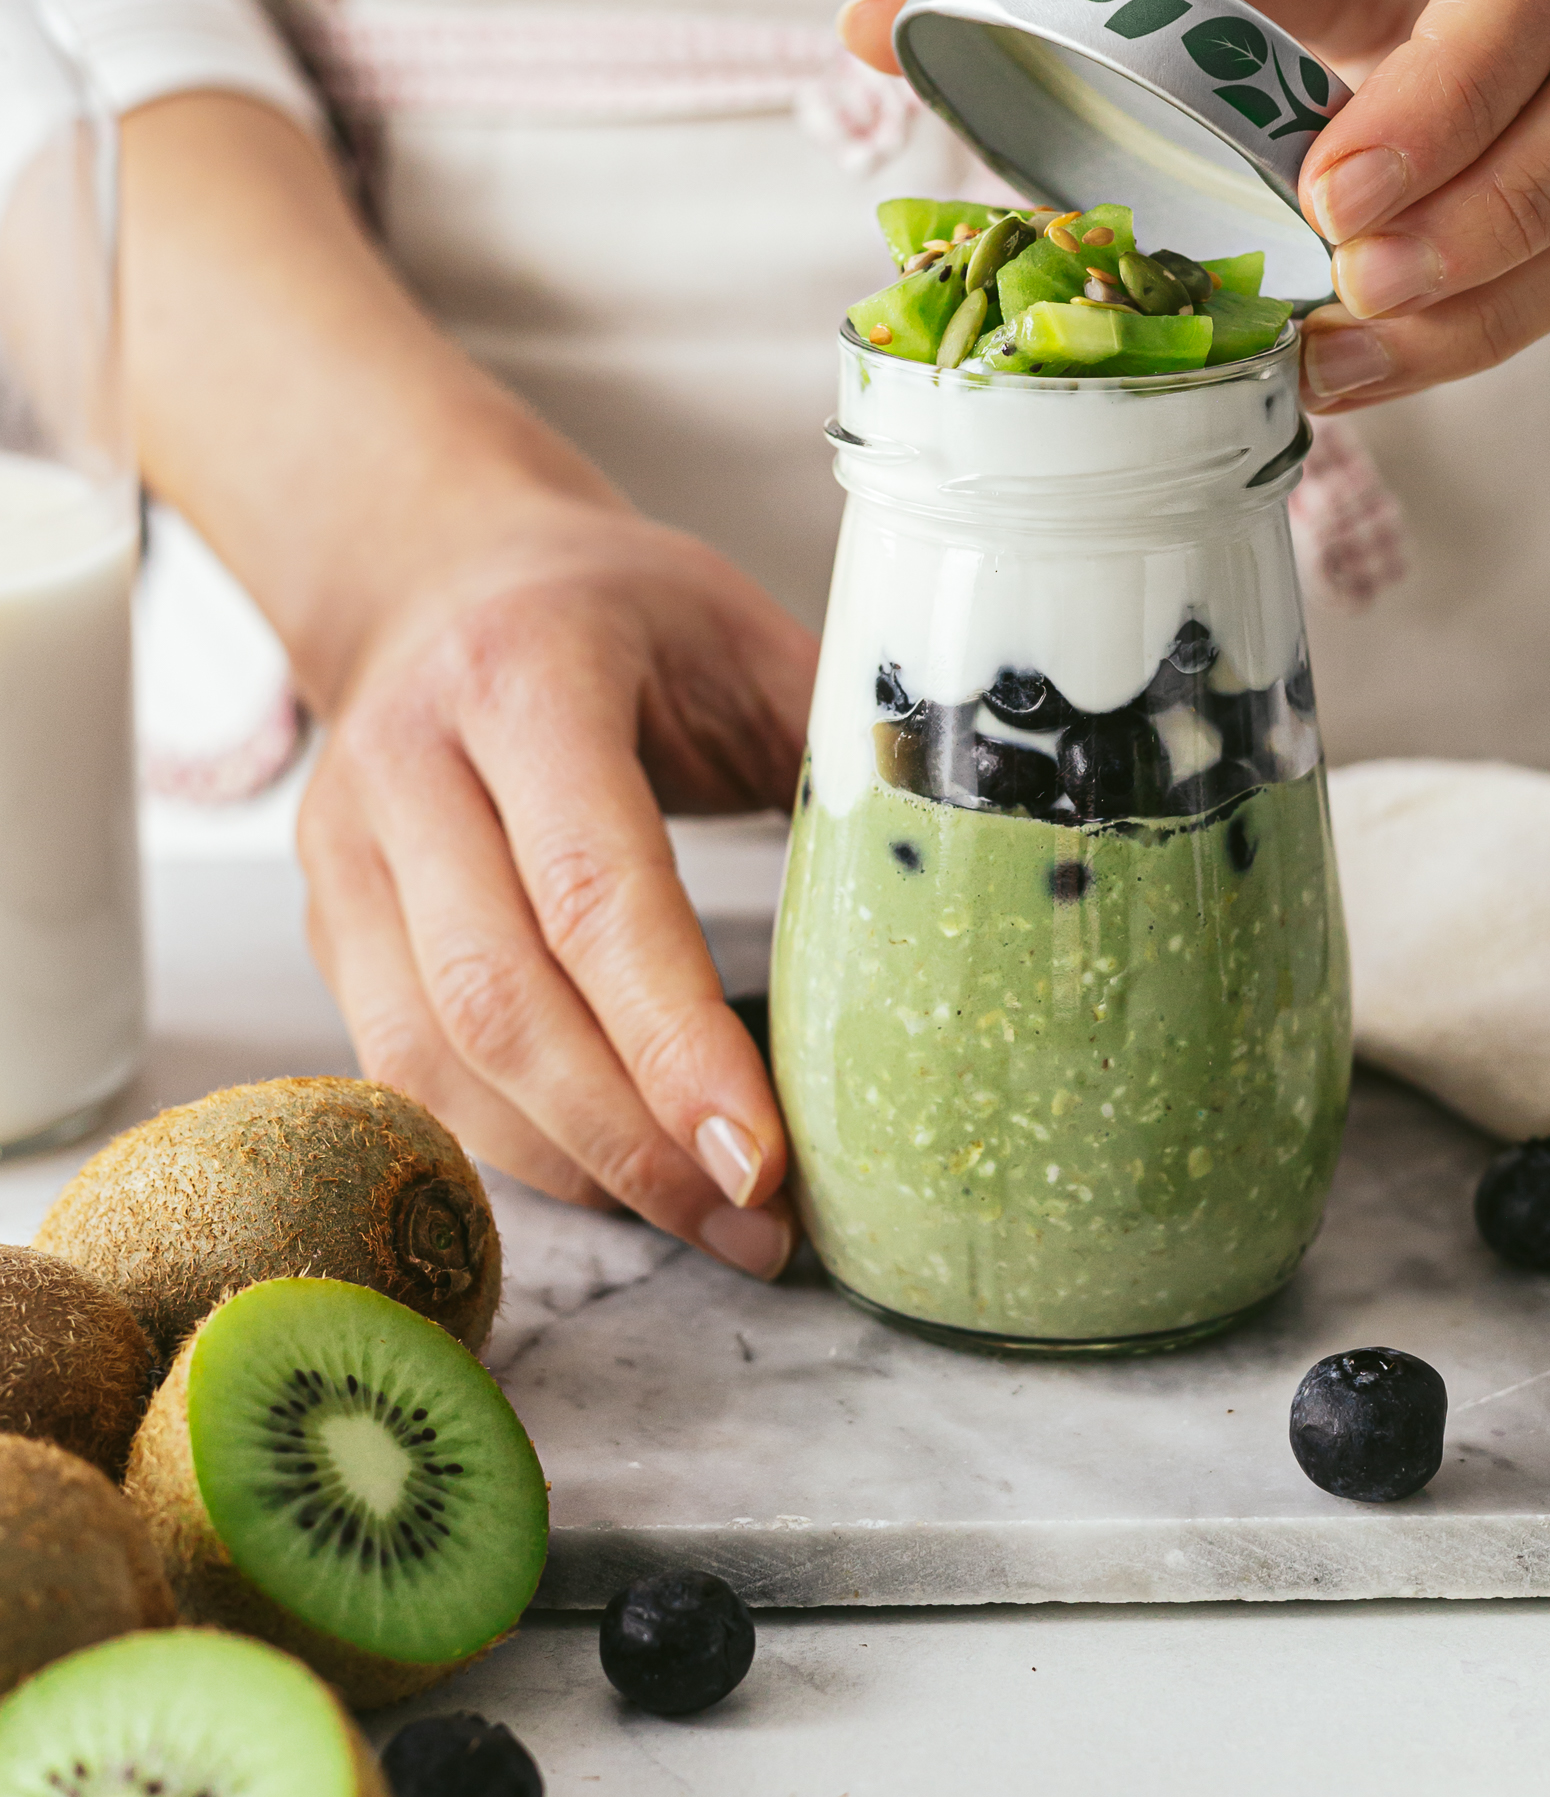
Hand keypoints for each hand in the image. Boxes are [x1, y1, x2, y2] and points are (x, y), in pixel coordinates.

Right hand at [297, 495, 815, 1276]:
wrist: (437, 572)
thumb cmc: (617, 612)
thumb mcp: (741, 633)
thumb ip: (841, 740)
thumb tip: (974, 858)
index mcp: (529, 674)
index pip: (594, 888)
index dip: (672, 1039)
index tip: (763, 1157)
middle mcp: (409, 762)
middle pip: (500, 996)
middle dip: (633, 1139)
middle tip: (757, 1225)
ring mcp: (346, 850)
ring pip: (436, 1056)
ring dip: (576, 1166)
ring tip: (709, 1225)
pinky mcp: (328, 923)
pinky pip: (405, 1072)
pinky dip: (514, 1146)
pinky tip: (616, 1181)